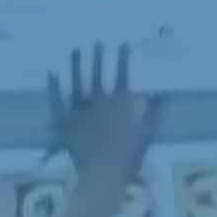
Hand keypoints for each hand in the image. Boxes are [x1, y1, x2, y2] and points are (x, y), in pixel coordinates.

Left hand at [47, 46, 154, 184]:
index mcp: (120, 102)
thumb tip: (164, 92)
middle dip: (99, 56)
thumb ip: (155, 111)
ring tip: (76, 49)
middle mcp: (99, 100)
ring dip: (77, 64)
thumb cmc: (129, 156)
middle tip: (98, 42)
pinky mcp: (63, 120)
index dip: (123, 58)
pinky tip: (52, 72)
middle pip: (98, 73)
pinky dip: (54, 86)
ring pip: (77, 81)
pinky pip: (57, 99)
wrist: (103, 174)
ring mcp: (79, 109)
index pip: (122, 74)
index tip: (123, 43)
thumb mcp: (148, 133)